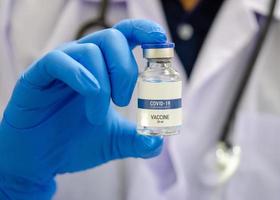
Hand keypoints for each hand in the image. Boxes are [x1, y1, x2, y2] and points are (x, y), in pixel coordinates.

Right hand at [0, 19, 165, 198]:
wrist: (42, 161)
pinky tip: (89, 93)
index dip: (144, 31)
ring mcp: (60, 66)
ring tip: (98, 113)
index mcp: (104, 69)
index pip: (125, 36)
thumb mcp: (114, 141)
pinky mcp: (37, 76)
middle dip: (125, 69)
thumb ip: (137, 140)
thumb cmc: (76, 144)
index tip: (160, 40)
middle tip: (124, 100)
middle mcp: (83, 61)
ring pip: (89, 50)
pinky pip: (58, 60)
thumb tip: (158, 142)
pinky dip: (80, 75)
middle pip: (112, 38)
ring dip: (103, 84)